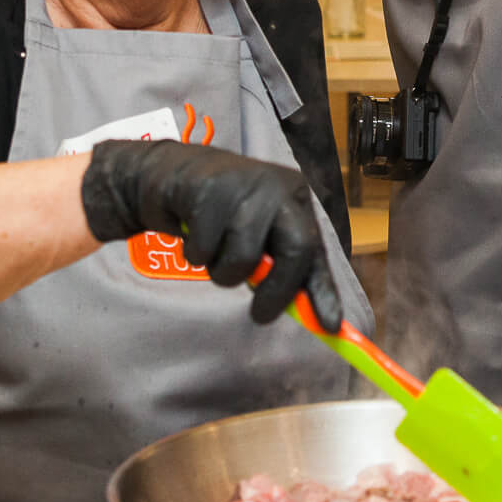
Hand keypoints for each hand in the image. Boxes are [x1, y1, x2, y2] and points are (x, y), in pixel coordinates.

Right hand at [79, 140, 340, 328]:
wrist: (171, 175)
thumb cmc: (222, 213)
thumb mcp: (259, 234)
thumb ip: (283, 266)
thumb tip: (312, 316)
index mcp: (297, 198)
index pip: (316, 249)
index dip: (324, 291)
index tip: (329, 326)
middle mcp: (279, 186)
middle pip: (295, 249)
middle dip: (277, 291)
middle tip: (260, 315)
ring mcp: (245, 185)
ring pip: (244, 258)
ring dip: (223, 272)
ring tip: (213, 253)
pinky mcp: (209, 191)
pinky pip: (204, 250)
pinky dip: (195, 254)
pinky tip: (192, 233)